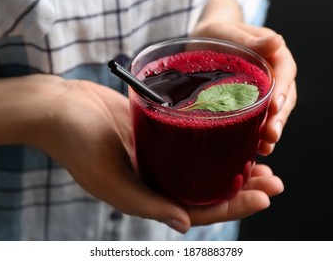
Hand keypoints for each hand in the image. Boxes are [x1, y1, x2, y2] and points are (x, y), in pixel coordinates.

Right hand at [25, 77, 282, 233]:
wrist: (58, 107)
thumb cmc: (76, 142)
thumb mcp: (107, 179)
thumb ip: (145, 204)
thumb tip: (185, 225)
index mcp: (146, 196)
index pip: (197, 210)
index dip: (233, 207)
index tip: (264, 196)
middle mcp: (156, 178)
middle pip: (206, 189)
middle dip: (243, 188)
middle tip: (274, 181)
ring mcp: (157, 154)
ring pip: (202, 165)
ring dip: (232, 165)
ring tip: (263, 160)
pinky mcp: (156, 131)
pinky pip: (190, 140)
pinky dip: (213, 141)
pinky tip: (232, 135)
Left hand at [191, 21, 296, 154]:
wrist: (204, 39)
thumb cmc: (217, 32)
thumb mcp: (229, 31)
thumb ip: (251, 40)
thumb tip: (277, 41)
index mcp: (273, 53)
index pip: (285, 72)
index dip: (282, 90)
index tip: (275, 106)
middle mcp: (273, 73)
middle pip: (284, 97)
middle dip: (278, 118)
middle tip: (271, 136)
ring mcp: (263, 89)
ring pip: (274, 111)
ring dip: (271, 129)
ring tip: (265, 147)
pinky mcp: (250, 101)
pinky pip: (259, 116)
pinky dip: (258, 132)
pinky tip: (254, 147)